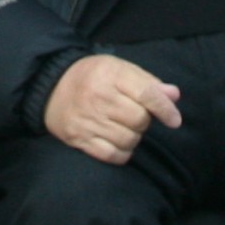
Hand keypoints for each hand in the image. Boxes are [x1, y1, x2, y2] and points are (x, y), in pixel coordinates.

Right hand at [44, 54, 181, 164]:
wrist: (51, 87)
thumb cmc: (93, 77)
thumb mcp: (120, 69)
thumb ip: (148, 82)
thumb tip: (174, 95)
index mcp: (111, 75)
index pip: (147, 94)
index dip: (165, 109)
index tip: (174, 120)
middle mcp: (98, 97)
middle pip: (139, 120)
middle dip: (144, 121)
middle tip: (136, 115)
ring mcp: (87, 120)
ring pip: (128, 140)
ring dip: (134, 138)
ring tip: (125, 128)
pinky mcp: (78, 138)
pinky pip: (111, 155)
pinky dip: (122, 153)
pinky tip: (119, 144)